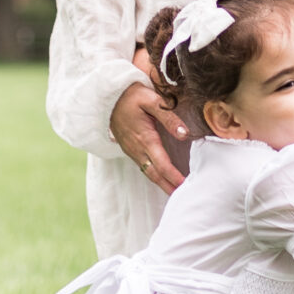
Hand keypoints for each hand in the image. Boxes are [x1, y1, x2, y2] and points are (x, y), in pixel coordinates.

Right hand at [110, 77, 186, 194]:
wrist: (108, 96)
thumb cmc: (132, 95)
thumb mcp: (152, 100)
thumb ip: (169, 117)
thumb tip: (185, 135)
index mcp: (145, 138)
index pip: (162, 164)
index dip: (174, 176)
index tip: (185, 184)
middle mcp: (137, 149)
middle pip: (155, 174)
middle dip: (168, 186)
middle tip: (182, 197)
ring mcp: (132, 150)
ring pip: (148, 172)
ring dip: (161, 183)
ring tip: (174, 191)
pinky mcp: (129, 149)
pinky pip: (143, 166)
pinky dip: (154, 175)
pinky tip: (161, 177)